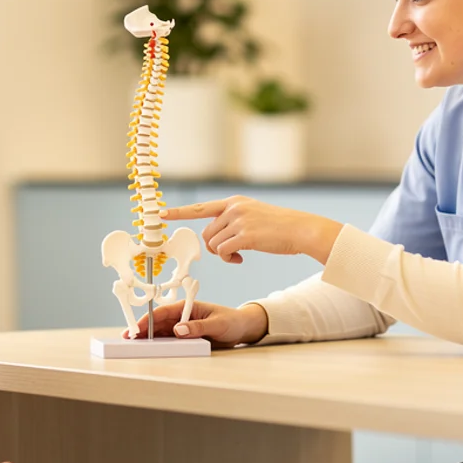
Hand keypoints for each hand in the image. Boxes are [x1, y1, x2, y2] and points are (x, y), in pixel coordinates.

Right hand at [124, 300, 268, 347]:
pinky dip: (160, 345)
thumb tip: (179, 330)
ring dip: (149, 339)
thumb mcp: (218, 324)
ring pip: (161, 333)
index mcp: (188, 307)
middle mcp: (182, 316)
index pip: (163, 312)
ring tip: (134, 346)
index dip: (148, 319)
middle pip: (158, 323)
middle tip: (128, 339)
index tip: (138, 328)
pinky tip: (150, 350)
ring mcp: (183, 327)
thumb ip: (199, 327)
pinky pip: (170, 341)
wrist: (243, 328)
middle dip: (143, 330)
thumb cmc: (232, 321)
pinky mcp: (187, 338)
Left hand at [160, 195, 343, 264]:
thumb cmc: (280, 227)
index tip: (160, 214)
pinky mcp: (245, 235)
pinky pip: (224, 252)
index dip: (178, 212)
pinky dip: (230, 259)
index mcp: (234, 202)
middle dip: (215, 247)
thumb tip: (217, 239)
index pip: (200, 208)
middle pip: (207, 233)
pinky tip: (242, 259)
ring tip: (239, 256)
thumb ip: (234, 221)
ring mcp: (239, 220)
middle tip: (231, 254)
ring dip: (223, 255)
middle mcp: (234, 208)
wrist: (302, 229)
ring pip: (214, 244)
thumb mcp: (254, 215)